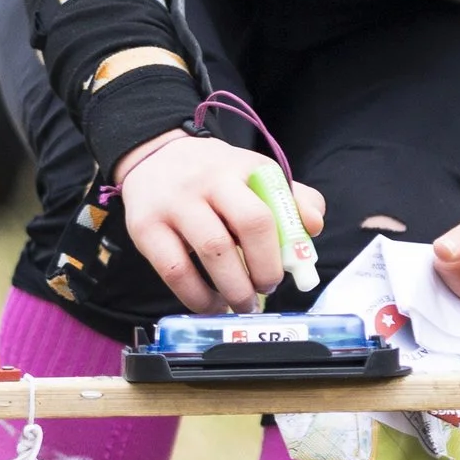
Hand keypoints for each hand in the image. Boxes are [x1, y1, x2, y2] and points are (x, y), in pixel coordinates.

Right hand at [115, 132, 326, 313]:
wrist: (153, 155)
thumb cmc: (213, 175)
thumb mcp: (253, 174)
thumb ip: (290, 199)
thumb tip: (313, 227)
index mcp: (241, 168)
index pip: (274, 206)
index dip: (286, 246)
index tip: (288, 270)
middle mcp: (208, 181)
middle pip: (250, 224)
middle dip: (265, 268)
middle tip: (266, 289)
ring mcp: (174, 203)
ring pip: (214, 251)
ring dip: (234, 289)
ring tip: (241, 304)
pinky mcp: (145, 228)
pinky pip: (176, 271)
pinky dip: (197, 296)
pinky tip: (209, 304)